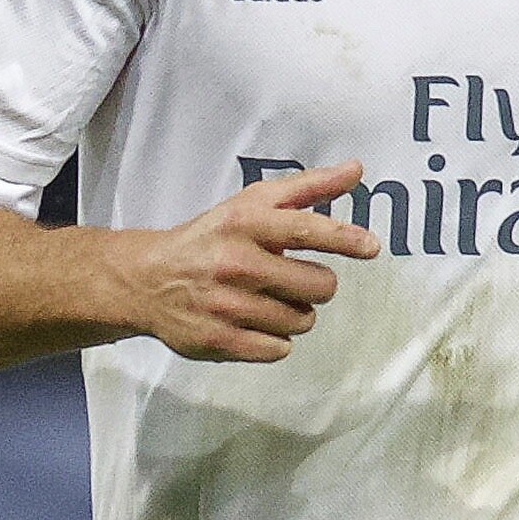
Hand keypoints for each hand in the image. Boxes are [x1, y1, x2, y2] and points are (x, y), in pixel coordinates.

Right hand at [113, 159, 379, 361]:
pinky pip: (278, 350)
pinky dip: (276, 340)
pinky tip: (256, 323)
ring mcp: (226, 305)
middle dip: (317, 285)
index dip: (344, 238)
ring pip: (300, 321)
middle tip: (295, 279)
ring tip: (269, 300)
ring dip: (295, 313)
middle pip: (316, 285)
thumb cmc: (211, 237)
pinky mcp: (217, 341)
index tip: (371, 247)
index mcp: (246, 223)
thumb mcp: (253, 202)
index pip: (305, 229)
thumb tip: (356, 169)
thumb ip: (309, 187)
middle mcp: (236, 263)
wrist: (147, 279)